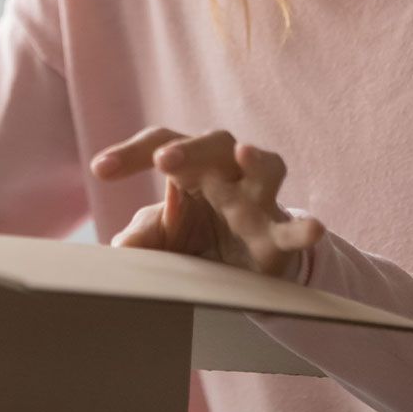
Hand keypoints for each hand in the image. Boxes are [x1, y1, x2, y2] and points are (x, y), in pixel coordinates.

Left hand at [91, 126, 324, 279]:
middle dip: (188, 148)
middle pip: (213, 143)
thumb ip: (145, 234)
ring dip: (255, 160)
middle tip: (163, 160)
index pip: (160, 144)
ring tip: (244, 153)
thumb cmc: (199, 235)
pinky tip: (313, 228)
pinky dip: (304, 228)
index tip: (99, 169)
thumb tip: (121, 248)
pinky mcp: (278, 235)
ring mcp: (256, 200)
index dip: (129, 154)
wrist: (245, 269)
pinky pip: (294, 228)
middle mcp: (225, 172)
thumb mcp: (167, 234)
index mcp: (190, 166)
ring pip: (264, 166)